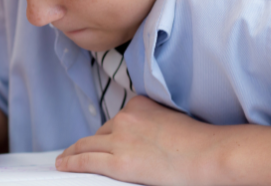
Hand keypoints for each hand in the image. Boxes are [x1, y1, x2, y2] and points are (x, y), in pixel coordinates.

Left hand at [56, 96, 215, 185]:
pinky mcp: (118, 162)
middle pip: (100, 132)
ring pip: (87, 144)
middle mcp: (125, 118)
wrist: (207, 155)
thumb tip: (144, 139)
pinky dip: (71, 162)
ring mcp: (120, 139)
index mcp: (138, 105)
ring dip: (74, 152)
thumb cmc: (199, 142)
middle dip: (92, 143)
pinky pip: (86, 160)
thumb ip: (152, 122)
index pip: (117, 119)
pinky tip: (63, 164)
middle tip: (77, 151)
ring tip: (65, 159)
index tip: (102, 138)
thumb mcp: (171, 119)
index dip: (109, 132)